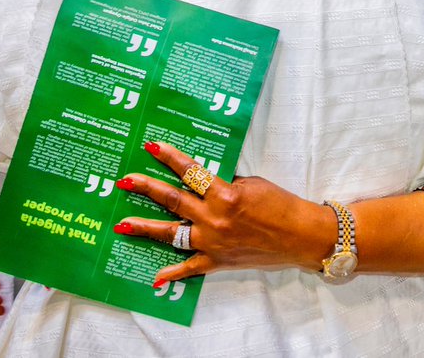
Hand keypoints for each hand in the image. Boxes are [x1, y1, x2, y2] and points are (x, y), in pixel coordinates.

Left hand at [114, 142, 334, 285]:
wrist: (301, 236)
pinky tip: (154, 278)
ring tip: (123, 225)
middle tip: (125, 181)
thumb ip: (225, 183)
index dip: (171, 157)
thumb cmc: (281, 204)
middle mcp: (214, 219)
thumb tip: (203, 181)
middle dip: (147, 188)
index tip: (152, 146)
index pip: (192, 172)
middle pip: (173, 200)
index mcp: (224, 194)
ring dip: (146, 228)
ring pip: (172, 234)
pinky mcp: (218, 261)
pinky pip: (190, 268)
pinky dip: (172, 273)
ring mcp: (213, 242)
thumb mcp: (252, 184)